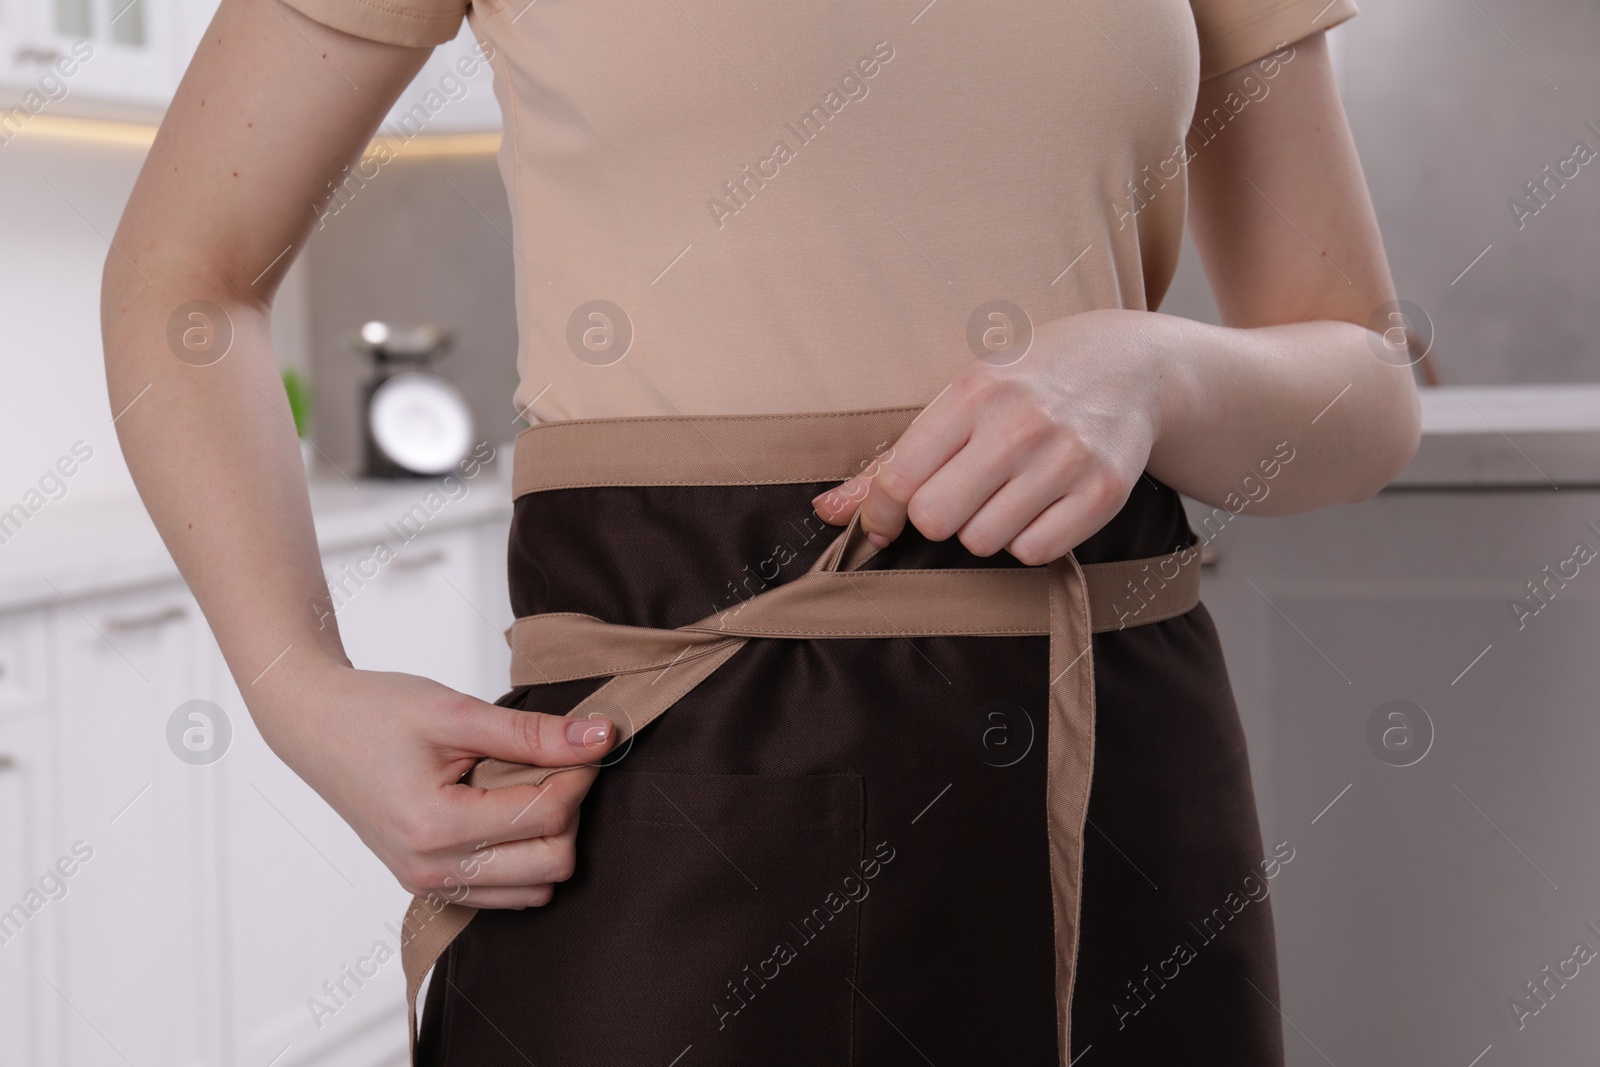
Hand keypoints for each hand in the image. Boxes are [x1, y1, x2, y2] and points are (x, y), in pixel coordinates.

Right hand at [257, 663, 615, 908]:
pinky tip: (510, 812)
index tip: (584, 743)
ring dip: (549, 840)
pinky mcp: (428, 884)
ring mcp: (427, 884)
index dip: (580, 776)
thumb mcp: (458, 712)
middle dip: (570, 811)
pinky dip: (524, 859)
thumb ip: (532, 733)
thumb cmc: (376, 712)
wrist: (315, 726)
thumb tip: (601, 738)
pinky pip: (503, 894)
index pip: (546, 818)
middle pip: (551, 864)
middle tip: (560, 764)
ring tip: (530, 786)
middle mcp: (431, 869)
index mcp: (436, 826)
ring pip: (534, 889)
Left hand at [813, 309, 1171, 564]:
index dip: (882, 511)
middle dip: (940, 519)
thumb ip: (893, 460)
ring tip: (1006, 495)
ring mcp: (1064, 458)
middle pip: (938, 519)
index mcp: (972, 393)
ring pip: (985, 542)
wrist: (1131, 366)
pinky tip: (1040, 506)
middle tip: (961, 496)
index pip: (900, 480)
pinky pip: (1036, 551)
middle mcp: (1018, 423)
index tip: (888, 518)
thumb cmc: (1030, 383)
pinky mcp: (1103, 490)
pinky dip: (1029, 541)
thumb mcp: (962, 398)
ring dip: (986, 530)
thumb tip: (827, 510)